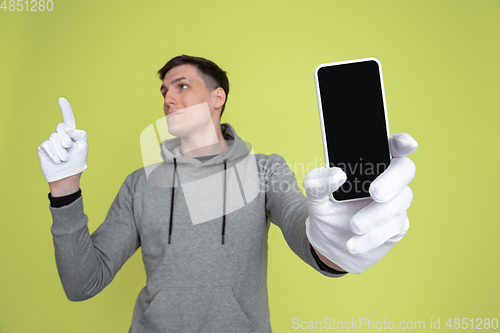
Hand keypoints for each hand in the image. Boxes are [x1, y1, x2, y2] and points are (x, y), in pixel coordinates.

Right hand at [38, 98, 87, 182]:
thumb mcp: (83, 147)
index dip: (65, 109)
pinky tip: (57, 160)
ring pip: (54, 138)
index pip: (68, 119)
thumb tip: (68, 128)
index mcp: (71, 134)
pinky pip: (47, 145)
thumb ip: (79, 134)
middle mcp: (60, 135)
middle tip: (69, 148)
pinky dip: (54, 154)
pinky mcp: (43, 148)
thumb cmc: (77, 162)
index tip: (61, 99)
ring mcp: (51, 141)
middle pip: (60, 127)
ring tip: (64, 159)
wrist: (67, 176)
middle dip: (66, 138)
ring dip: (62, 151)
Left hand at [304, 133, 417, 273]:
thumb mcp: (314, 195)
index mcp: (369, 161)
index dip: (402, 142)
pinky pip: (392, 228)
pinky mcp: (397, 225)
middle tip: (375, 192)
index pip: (392, 145)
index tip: (406, 144)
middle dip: (392, 181)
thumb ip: (317, 182)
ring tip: (353, 226)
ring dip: (376, 215)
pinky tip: (354, 243)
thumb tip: (337, 176)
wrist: (329, 243)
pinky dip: (372, 236)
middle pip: (405, 170)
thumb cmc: (327, 208)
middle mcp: (387, 177)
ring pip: (399, 201)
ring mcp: (395, 201)